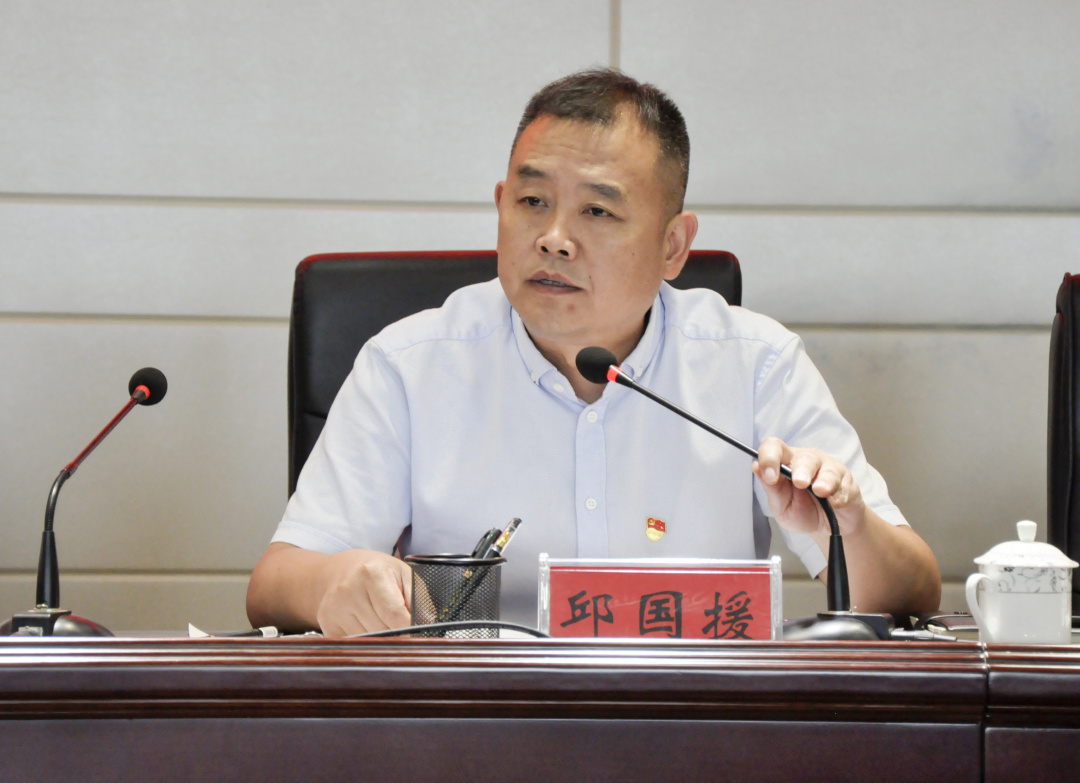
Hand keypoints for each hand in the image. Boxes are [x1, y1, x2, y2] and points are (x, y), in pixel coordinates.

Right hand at [315, 549, 412, 636]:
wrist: (340, 572)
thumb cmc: (378, 573)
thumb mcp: (403, 575)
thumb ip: (418, 599)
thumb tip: (427, 625)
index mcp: (372, 573)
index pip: (394, 614)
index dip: (409, 629)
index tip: (417, 634)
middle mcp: (348, 590)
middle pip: (381, 631)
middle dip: (396, 633)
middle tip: (400, 626)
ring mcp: (334, 609)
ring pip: (368, 641)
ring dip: (380, 638)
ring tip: (381, 621)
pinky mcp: (327, 625)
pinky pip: (354, 645)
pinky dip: (365, 641)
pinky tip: (366, 625)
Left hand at [751, 437, 865, 536]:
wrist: (830, 528)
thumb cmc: (803, 512)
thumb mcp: (781, 506)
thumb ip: (771, 488)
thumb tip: (756, 467)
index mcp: (786, 462)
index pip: (774, 447)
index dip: (770, 458)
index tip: (770, 477)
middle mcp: (808, 461)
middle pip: (804, 457)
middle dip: (801, 470)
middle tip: (800, 483)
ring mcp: (829, 468)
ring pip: (827, 468)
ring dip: (823, 480)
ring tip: (820, 491)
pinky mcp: (847, 481)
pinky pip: (844, 484)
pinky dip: (839, 494)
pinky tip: (835, 502)